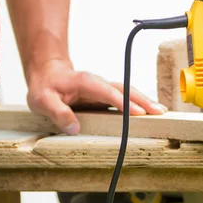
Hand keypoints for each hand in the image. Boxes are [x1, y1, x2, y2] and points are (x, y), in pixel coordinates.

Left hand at [26, 59, 166, 134]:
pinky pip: (125, 98)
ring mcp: (104, 89)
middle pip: (125, 89)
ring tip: (160, 111)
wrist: (47, 74)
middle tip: (159, 111)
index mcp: (86, 83)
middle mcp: (99, 83)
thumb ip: (58, 113)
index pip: (108, 92)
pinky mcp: (106, 95)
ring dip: (145, 101)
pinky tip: (149, 111)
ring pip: (128, 92)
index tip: (138, 112)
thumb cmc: (45, 87)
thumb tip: (75, 128)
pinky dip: (138, 103)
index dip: (123, 102)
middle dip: (143, 100)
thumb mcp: (42, 101)